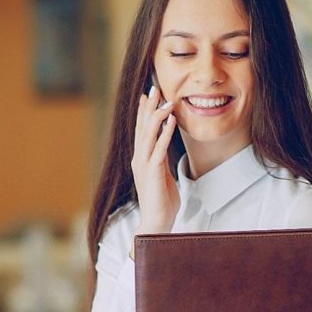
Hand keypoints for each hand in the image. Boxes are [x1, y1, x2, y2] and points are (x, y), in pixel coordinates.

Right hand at [130, 85, 178, 237]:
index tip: (148, 95)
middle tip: (154, 88)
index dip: (144, 112)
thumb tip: (164, 149)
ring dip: (157, 116)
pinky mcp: (152, 173)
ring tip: (166, 100)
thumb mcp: (162, 176)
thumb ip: (161, 161)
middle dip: (148, 107)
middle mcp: (139, 159)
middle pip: (142, 128)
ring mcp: (144, 166)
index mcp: (141, 159)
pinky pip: (159, 149)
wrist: (156, 223)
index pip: (142, 131)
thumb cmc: (161, 202)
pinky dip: (165, 133)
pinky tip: (171, 121)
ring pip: (149, 135)